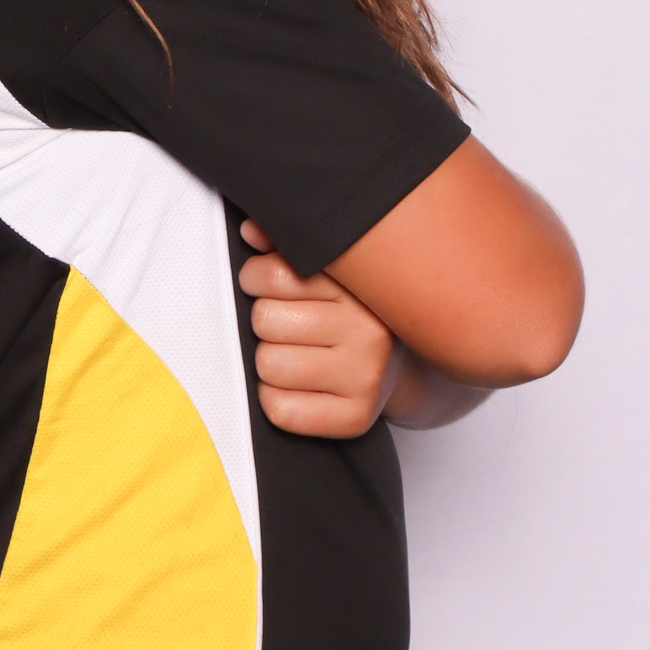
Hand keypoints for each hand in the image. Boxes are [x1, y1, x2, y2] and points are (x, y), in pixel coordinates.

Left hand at [237, 220, 401, 438]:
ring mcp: (366, 377)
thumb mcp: (325, 273)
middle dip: (265, 320)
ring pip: (269, 364)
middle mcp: (370, 331)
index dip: (257, 277)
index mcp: (361, 286)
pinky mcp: (356, 418)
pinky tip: (297, 385)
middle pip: (266, 319)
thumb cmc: (347, 313)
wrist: (397, 369)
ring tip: (293, 352)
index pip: (275, 274)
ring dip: (270, 359)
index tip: (267, 282)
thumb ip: (286, 245)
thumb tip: (251, 230)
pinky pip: (281, 409)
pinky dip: (275, 399)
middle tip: (285, 322)